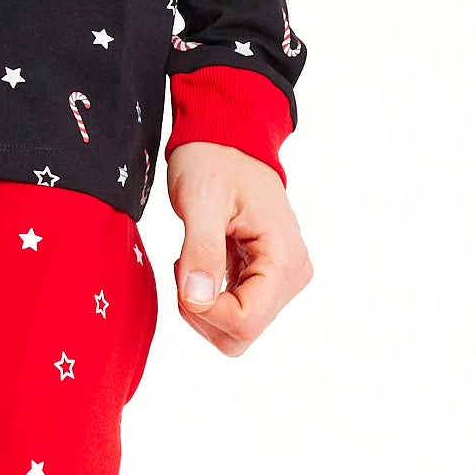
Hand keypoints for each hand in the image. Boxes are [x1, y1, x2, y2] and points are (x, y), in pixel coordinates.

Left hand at [163, 138, 311, 358]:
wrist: (227, 140)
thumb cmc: (214, 161)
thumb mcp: (200, 199)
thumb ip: (201, 250)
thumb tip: (198, 299)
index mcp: (284, 259)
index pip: (244, 322)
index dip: (203, 310)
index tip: (183, 269)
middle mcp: (292, 275)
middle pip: (240, 334)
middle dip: (201, 312)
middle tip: (185, 265)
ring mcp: (282, 280)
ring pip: (236, 331)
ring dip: (202, 305)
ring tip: (194, 259)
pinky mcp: (268, 280)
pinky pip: (235, 313)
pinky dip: (208, 298)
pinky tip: (202, 262)